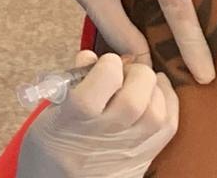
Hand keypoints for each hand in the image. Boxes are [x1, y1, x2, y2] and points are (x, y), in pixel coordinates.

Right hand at [18, 51, 178, 177]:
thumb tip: (91, 56)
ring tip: (142, 83)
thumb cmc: (48, 151)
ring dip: (154, 89)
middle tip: (127, 72)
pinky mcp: (143, 160)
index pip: (105, 80)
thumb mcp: (47, 116)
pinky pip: (168, 128)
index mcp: (75, 120)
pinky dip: (169, 104)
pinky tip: (157, 94)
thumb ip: (70, 84)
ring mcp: (127, 151)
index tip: (105, 65)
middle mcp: (104, 136)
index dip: (109, 63)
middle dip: (136, 74)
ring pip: (156, 113)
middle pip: (135, 98)